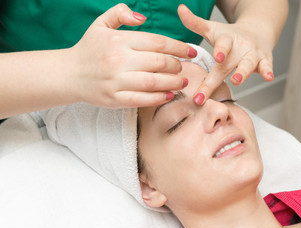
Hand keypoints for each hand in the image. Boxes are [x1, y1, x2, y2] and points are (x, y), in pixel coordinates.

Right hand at [68, 3, 196, 107]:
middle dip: (177, 65)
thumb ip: (120, 13)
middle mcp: (119, 60)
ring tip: (182, 82)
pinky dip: (158, 98)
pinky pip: (142, 100)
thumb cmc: (89, 49)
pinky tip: (168, 95)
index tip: (190, 51)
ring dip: (173, 82)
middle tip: (183, 67)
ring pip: (154, 82)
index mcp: (119, 40)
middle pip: (159, 63)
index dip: (179, 46)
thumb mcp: (100, 24)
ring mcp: (116, 81)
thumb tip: (142, 17)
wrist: (69, 74)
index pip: (158, 42)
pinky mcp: (114, 99)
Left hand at [178, 4, 273, 104]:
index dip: (221, 50)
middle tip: (215, 83)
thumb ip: (195, 23)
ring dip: (243, 73)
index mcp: (227, 40)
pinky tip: (268, 77)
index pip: (223, 44)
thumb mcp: (212, 29)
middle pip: (229, 63)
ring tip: (237, 80)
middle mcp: (240, 47)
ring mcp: (253, 55)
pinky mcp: (264, 61)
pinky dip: (268, 72)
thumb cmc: (229, 36)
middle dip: (221, 75)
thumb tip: (180, 9)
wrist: (256, 31)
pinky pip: (267, 67)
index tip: (217, 56)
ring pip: (248, 65)